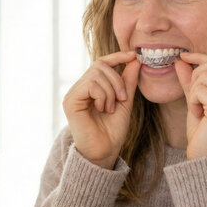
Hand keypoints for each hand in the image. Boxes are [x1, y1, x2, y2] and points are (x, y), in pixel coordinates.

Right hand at [62, 51, 140, 168]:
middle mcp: (80, 88)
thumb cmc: (113, 130)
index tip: (134, 55)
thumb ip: (128, 81)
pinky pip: (90, 85)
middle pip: (99, 65)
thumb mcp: (125, 102)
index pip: (102, 63)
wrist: (105, 151)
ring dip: (110, 91)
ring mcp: (73, 93)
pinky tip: (102, 109)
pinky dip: (102, 95)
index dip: (117, 56)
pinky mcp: (70, 101)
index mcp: (91, 87)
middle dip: (116, 80)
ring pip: (96, 74)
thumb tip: (135, 60)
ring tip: (111, 108)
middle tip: (123, 98)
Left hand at [174, 53, 206, 159]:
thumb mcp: (195, 103)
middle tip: (192, 94)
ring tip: (196, 110)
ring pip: (205, 75)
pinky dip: (192, 100)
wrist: (206, 160)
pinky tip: (197, 115)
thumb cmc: (202, 134)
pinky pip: (200, 89)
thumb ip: (190, 82)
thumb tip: (180, 61)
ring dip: (193, 91)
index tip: (183, 57)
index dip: (200, 57)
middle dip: (197, 72)